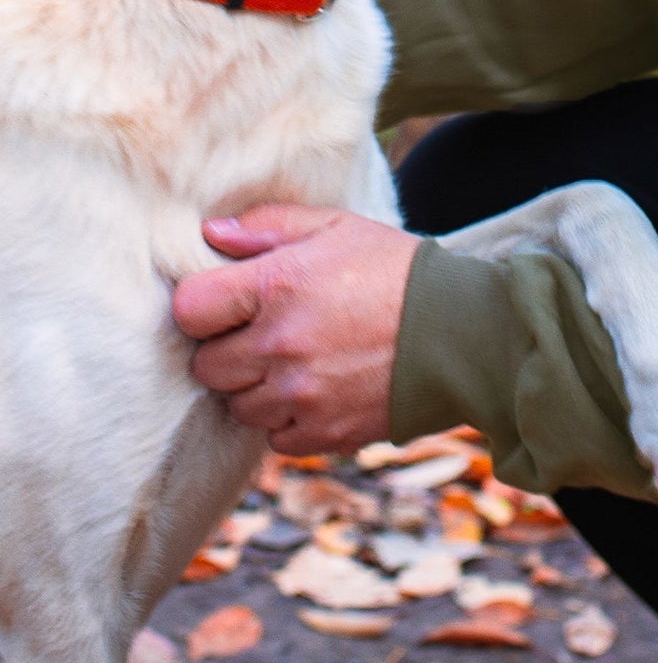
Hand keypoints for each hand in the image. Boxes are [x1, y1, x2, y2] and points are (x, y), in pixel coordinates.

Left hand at [172, 205, 420, 454]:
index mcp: (277, 286)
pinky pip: (275, 438)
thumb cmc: (396, 269)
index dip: (203, 306)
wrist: (462, 331)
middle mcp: (279, 345)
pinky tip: (317, 390)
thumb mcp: (337, 226)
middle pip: (206, 367)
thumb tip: (211, 232)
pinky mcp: (322, 432)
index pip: (189, 310)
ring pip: (238, 406)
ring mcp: (299, 395)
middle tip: (265, 332)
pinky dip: (288, 420)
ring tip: (296, 361)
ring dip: (256, 387)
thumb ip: (269, 225)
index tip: (227, 303)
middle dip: (228, 349)